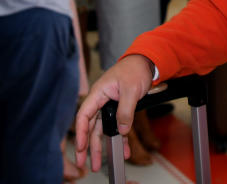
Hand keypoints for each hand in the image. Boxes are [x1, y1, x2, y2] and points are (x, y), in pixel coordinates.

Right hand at [75, 55, 154, 171]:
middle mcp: (101, 101)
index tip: (80, 147)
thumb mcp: (131, 90)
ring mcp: (109, 106)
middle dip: (87, 146)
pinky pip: (116, 126)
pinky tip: (123, 150)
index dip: (80, 132)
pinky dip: (120, 138)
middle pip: (90, 126)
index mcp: (98, 93)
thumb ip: (125, 110)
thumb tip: (122, 129)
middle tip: (82, 162)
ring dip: (101, 146)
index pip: (84, 115)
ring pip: (102, 130)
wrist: (146, 62)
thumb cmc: (135, 69)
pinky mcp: (119, 109)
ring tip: (98, 164)